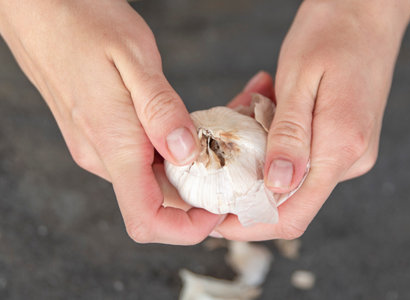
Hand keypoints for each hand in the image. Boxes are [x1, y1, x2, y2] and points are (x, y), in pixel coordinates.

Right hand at [0, 0, 220, 243]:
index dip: (187, 229)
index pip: (147, 221)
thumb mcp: (133, 58)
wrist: (39, 9)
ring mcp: (101, 149)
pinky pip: (143, 161)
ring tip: (214, 137)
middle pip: (159, 204)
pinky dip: (171, 154)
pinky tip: (187, 127)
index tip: (219, 208)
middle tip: (232, 161)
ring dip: (188, 171)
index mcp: (114, 146)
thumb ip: (160, 110)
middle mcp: (104, 158)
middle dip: (200, 194)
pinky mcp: (103, 137)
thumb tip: (186, 153)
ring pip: (153, 181)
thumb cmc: (83, 23)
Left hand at [216, 0, 409, 239]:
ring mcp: (347, 152)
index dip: (250, 223)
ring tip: (246, 107)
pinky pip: (298, 154)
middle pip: (288, 200)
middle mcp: (350, 159)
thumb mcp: (300, 80)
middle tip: (220, 148)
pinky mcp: (341, 140)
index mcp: (342, 148)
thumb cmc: (333, 33)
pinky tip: (264, 105)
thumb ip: (290, 136)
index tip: (214, 219)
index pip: (293, 213)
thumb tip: (277, 186)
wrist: (367, 10)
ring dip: (257, 154)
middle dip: (246, 183)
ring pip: (289, 175)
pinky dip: (272, 138)